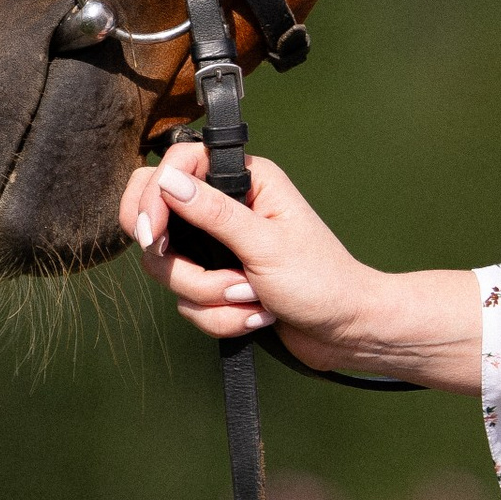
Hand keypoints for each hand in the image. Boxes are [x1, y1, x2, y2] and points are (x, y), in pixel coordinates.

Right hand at [118, 146, 484, 388]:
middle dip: (181, 265)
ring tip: (253, 298)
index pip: (175, 166)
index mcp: (245, 179)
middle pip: (157, 221)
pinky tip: (256, 315)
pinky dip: (220, 317)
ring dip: (212, 297)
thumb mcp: (266, 245)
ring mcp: (218, 248)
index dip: (155, 198)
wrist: (345, 332)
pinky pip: (187, 302)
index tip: (156, 236)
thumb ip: (213, 213)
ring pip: (170, 270)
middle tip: (215, 280)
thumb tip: (167, 180)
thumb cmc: (322, 281)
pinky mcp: (216, 283)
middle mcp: (226, 208)